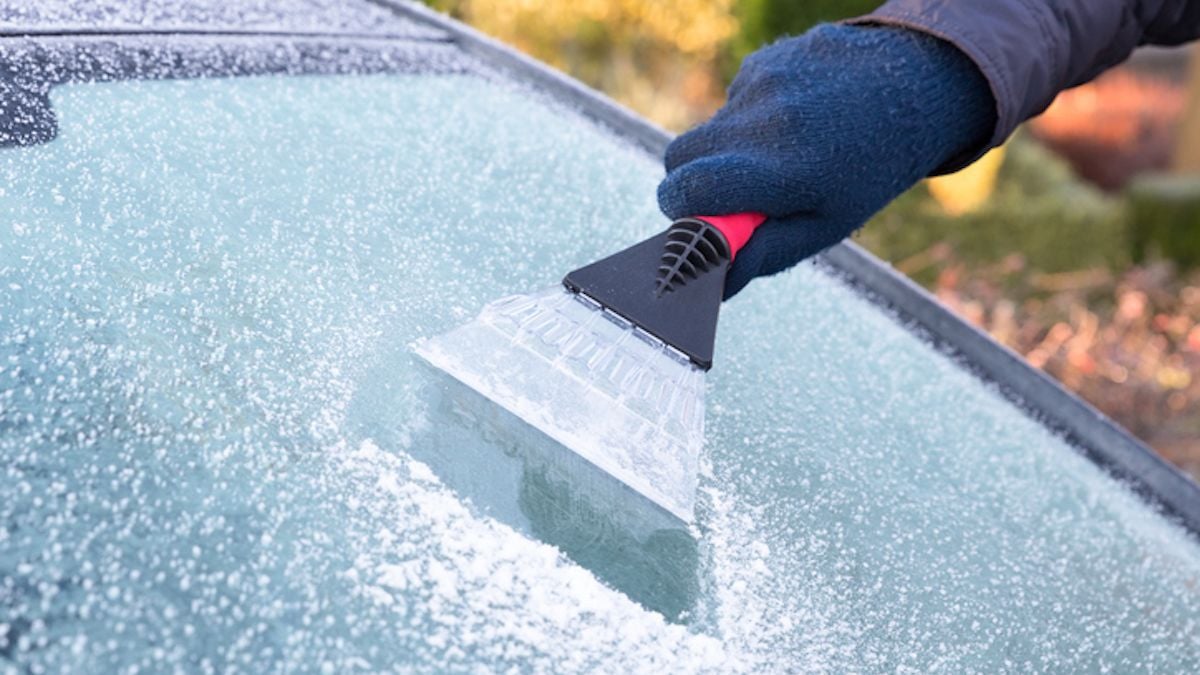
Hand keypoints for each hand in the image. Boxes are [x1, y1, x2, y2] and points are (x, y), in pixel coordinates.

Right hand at [657, 24, 994, 297]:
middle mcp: (765, 121)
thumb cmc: (870, 169)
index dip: (680, 210)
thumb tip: (714, 282)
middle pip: (678, 157)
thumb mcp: (827, 224)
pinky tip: (792, 120)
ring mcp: (762, 84)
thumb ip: (765, 252)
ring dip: (727, 149)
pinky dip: (749, 118)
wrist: (916, 87)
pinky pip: (731, 102)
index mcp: (782, 171)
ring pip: (707, 130)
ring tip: (779, 153)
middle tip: (731, 195)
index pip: (688, 188)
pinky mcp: (763, 61)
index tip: (695, 221)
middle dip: (691, 181)